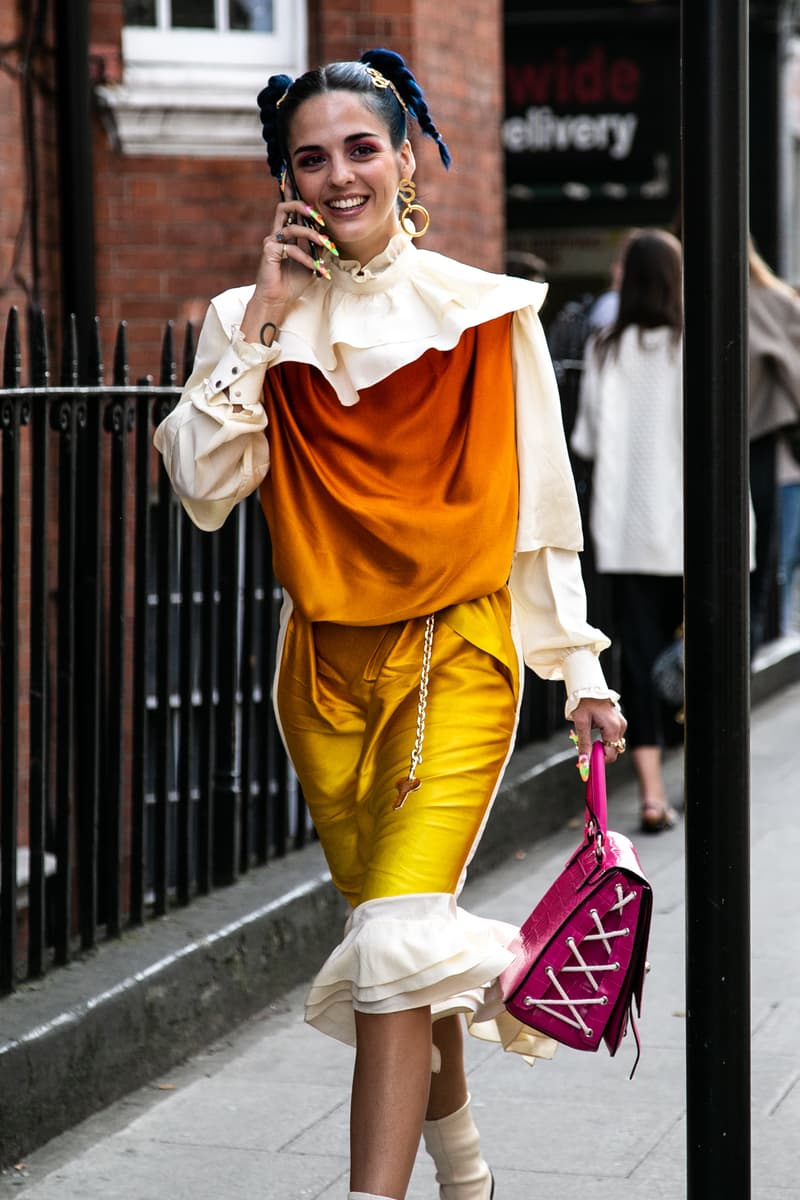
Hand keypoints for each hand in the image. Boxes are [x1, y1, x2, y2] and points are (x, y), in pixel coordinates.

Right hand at [241, 197, 337, 340]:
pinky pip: (291, 249)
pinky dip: (306, 258)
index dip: (301, 203)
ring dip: (312, 234)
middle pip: (284, 207)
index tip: (319, 211)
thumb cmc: (292, 282)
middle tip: (319, 218)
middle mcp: (277, 235)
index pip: (290, 211)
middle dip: (302, 206)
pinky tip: (315, 267)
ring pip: (292, 227)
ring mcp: (271, 242)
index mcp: (285, 235)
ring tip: (325, 244)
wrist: (278, 300)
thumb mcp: (311, 262)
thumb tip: (328, 237)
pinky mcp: (269, 251)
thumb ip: (316, 249)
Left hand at [570, 698, 627, 768]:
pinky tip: (595, 733)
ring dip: (601, 746)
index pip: (611, 754)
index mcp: (613, 726)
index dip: (599, 760)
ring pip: (613, 745)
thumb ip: (584, 744)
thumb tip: (584, 761)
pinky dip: (604, 740)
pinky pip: (613, 738)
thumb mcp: (581, 723)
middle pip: (613, 750)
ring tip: (589, 737)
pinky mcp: (619, 723)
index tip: (586, 760)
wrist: (589, 688)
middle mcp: (620, 726)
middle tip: (585, 747)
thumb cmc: (584, 702)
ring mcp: (621, 724)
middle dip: (599, 753)